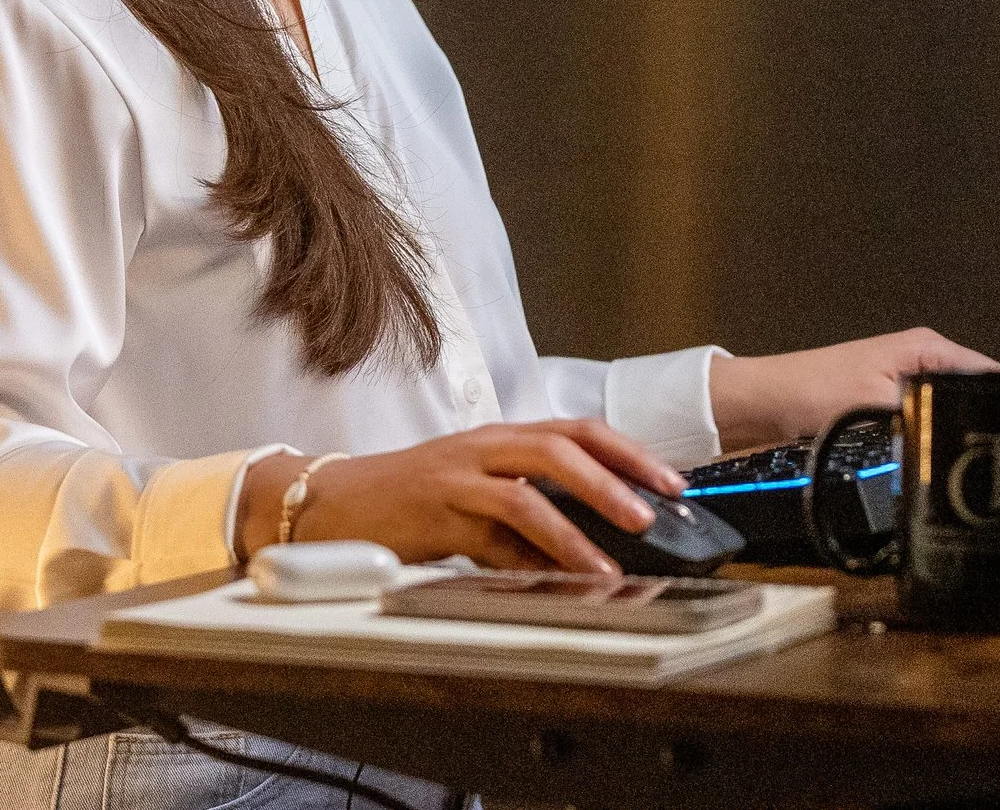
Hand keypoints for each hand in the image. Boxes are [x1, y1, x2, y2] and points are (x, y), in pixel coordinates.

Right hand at [240, 420, 688, 574]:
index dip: (627, 450)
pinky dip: (540, 547)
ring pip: (534, 480)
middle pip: (564, 442)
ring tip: (622, 544)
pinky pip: (498, 523)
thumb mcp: (475, 505)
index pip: (576, 429)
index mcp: (499, 438)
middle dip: (619, 471)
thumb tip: (583, 549)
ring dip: (586, 513)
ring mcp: (460, 472)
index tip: (670, 478)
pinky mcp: (438, 507)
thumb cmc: (404, 504)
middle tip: (659, 504)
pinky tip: (565, 571)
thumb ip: (524, 522)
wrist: (330, 505)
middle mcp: (484, 445)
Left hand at [706, 327, 999, 451]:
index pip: (991, 372)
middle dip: (991, 423)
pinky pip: (929, 423)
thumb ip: (923, 416)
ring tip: (988, 468)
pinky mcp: (892, 406)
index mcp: (928, 347)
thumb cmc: (812, 393)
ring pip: (952, 412)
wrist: (763, 405)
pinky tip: (946, 465)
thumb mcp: (875, 406)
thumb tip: (962, 435)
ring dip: (962, 434)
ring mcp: (908, 383)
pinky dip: (937, 440)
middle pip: (976, 394)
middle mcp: (923, 360)